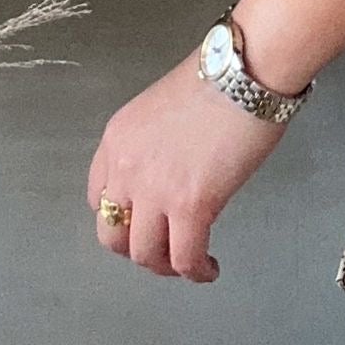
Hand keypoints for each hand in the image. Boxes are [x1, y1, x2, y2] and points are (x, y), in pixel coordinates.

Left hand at [86, 45, 287, 281]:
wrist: (246, 72)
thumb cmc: (221, 77)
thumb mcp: (165, 106)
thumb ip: (158, 142)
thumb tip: (178, 166)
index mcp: (117, 140)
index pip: (99, 196)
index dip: (122, 216)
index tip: (144, 221)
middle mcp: (126, 168)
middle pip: (112, 234)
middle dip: (136, 249)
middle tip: (164, 251)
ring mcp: (155, 190)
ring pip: (144, 254)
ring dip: (165, 266)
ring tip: (189, 264)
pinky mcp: (191, 206)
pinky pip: (185, 258)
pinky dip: (196, 272)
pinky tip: (209, 269)